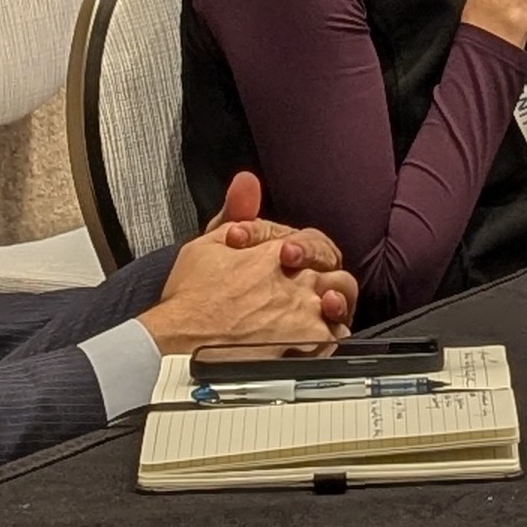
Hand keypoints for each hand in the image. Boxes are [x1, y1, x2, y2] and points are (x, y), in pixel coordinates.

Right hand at [137, 172, 357, 352]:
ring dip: (335, 308)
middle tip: (311, 291)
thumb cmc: (190, 301)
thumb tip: (247, 181)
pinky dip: (329, 340)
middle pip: (336, 272)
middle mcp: (298, 279)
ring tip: (315, 316)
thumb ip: (235, 212)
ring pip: (342, 306)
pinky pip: (337, 340)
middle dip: (328, 278)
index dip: (308, 251)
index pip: (315, 241)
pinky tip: (312, 342)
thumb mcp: (206, 244)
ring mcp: (306, 313)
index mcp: (277, 251)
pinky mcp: (308, 345)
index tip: (291, 262)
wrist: (184, 346)